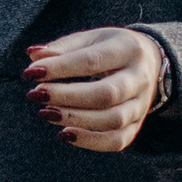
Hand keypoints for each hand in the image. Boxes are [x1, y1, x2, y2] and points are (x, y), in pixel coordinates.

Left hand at [27, 27, 166, 153]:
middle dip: (67, 97)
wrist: (151, 62)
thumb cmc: (110, 48)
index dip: (59, 68)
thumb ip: (63, 48)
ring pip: (113, 120)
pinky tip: (65, 133)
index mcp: (128, 49)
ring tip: (45, 113)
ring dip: (76, 119)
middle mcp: (139, 78)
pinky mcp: (137, 124)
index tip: (30, 73)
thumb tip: (33, 57)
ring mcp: (141, 104)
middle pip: (106, 94)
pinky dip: (91, 141)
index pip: (92, 60)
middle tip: (36, 94)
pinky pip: (118, 140)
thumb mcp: (91, 39)